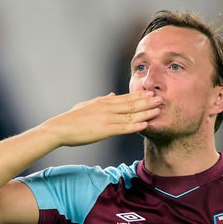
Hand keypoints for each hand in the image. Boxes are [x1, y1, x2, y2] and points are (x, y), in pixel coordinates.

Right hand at [41, 91, 161, 146]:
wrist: (60, 128)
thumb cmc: (71, 119)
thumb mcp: (87, 105)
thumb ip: (102, 100)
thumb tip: (113, 94)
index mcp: (103, 102)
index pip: (126, 98)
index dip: (140, 96)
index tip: (151, 93)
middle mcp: (107, 107)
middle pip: (131, 104)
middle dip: (148, 102)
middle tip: (162, 98)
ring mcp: (107, 118)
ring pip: (130, 114)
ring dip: (146, 112)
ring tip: (159, 110)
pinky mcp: (104, 129)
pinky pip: (123, 127)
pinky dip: (135, 126)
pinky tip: (145, 124)